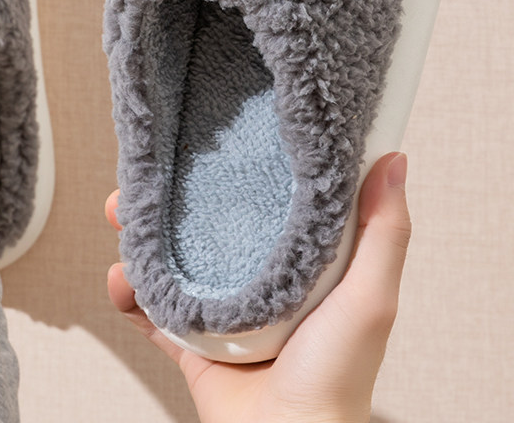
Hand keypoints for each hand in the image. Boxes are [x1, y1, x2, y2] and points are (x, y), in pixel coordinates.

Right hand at [106, 151, 410, 422]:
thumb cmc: (338, 376)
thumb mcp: (370, 298)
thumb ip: (383, 233)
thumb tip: (396, 156)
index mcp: (295, 261)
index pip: (258, 200)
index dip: (229, 168)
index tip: (203, 139)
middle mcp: (255, 279)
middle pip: (202, 225)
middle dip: (166, 200)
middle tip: (139, 184)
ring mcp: (219, 310)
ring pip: (169, 261)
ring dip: (139, 239)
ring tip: (121, 223)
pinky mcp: (191, 342)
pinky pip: (150, 312)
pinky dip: (129, 295)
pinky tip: (120, 280)